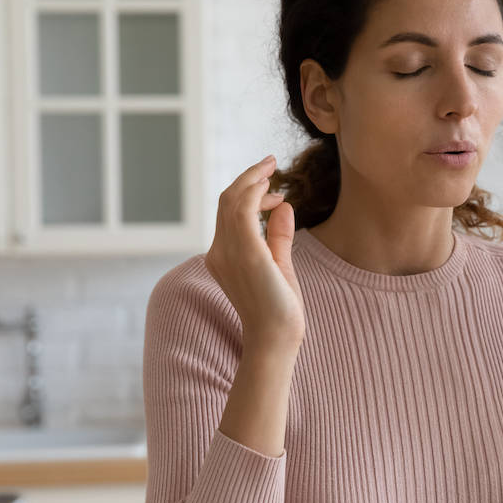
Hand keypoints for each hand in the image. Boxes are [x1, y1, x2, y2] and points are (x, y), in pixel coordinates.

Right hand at [205, 154, 305, 346]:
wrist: (277, 339)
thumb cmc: (279, 311)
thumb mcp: (279, 266)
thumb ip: (278, 237)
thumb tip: (284, 206)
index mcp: (222, 257)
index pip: (228, 214)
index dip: (248, 193)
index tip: (274, 191)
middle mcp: (218, 252)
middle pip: (227, 201)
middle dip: (248, 178)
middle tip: (270, 163)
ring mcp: (228, 252)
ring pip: (232, 200)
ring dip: (252, 179)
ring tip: (271, 167)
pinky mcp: (246, 252)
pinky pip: (242, 209)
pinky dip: (254, 192)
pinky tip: (271, 189)